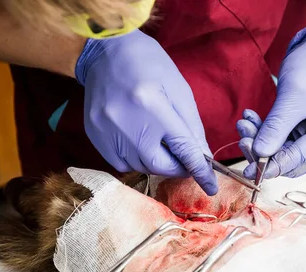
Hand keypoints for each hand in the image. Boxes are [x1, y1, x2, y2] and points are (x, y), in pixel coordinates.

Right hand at [75, 29, 216, 194]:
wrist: (105, 51)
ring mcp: (107, 132)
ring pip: (141, 167)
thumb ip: (192, 128)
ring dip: (157, 162)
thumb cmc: (149, 65)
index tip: (211, 186)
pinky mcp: (95, 135)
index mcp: (153, 107)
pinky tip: (139, 141)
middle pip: (160, 166)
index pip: (183, 150)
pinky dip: (136, 159)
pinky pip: (120, 163)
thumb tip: (203, 158)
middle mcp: (127, 123)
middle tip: (185, 160)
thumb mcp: (179, 91)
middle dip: (177, 167)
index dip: (200, 171)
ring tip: (160, 143)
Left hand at [242, 24, 305, 178]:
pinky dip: (264, 131)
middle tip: (243, 139)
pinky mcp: (304, 131)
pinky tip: (250, 118)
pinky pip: (280, 139)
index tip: (249, 169)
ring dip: (260, 140)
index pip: (300, 159)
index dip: (273, 164)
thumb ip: (276, 128)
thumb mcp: (293, 97)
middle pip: (291, 160)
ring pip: (282, 151)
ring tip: (244, 123)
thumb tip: (259, 153)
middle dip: (264, 151)